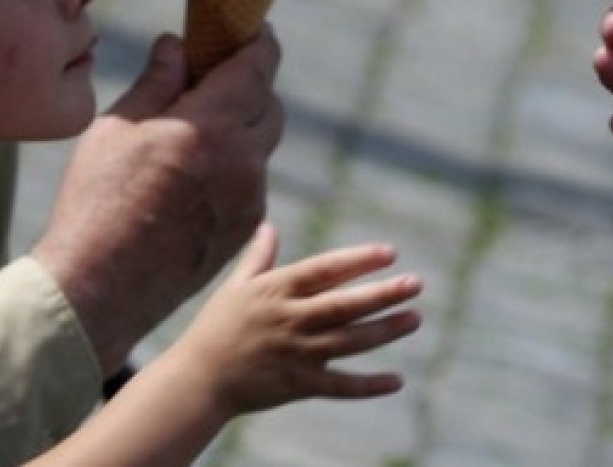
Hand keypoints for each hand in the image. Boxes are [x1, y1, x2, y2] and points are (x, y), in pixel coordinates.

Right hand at [31, 30, 283, 372]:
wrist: (99, 287)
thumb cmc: (96, 201)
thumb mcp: (116, 128)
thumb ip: (157, 81)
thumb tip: (177, 44)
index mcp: (211, 126)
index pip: (257, 68)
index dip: (261, 43)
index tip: (255, 29)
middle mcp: (243, 160)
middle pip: (270, 106)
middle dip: (251, 86)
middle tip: (219, 79)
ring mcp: (250, 197)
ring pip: (261, 146)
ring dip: (242, 130)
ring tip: (199, 133)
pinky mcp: (245, 226)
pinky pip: (252, 182)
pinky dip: (235, 168)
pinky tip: (196, 178)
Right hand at [169, 224, 422, 414]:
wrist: (197, 380)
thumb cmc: (217, 328)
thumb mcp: (235, 288)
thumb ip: (259, 258)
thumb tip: (268, 227)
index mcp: (277, 291)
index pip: (324, 270)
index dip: (357, 260)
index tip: (389, 252)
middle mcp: (290, 320)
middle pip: (344, 305)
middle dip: (381, 294)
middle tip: (416, 283)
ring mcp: (297, 354)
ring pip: (348, 342)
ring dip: (384, 331)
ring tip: (415, 318)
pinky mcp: (299, 385)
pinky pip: (340, 386)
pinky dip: (368, 385)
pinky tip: (397, 380)